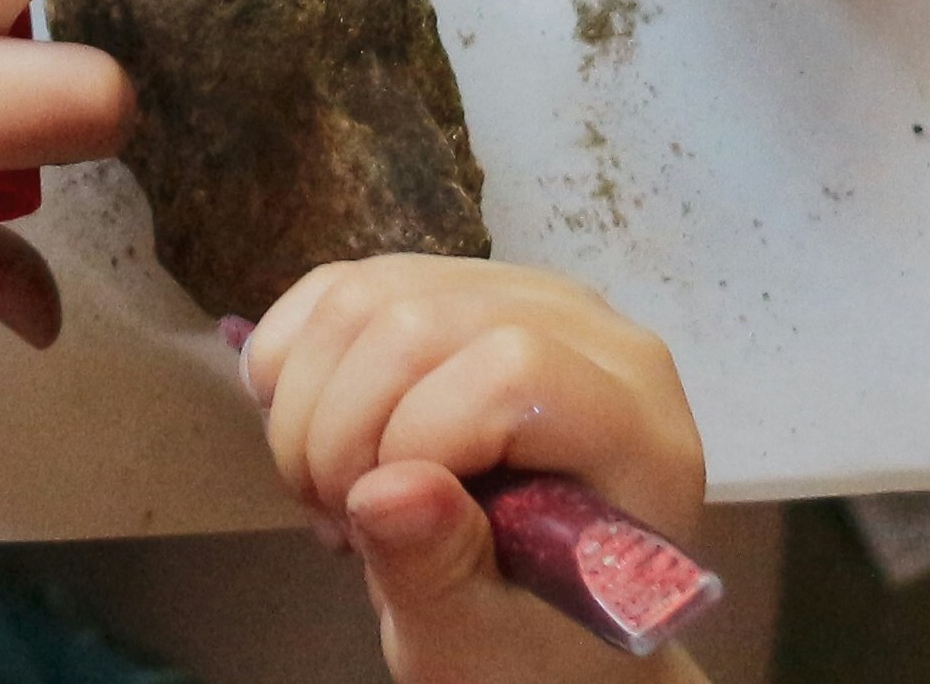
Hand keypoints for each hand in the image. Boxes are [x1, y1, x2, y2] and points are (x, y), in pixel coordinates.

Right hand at [240, 257, 712, 683]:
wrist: (537, 620)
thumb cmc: (532, 643)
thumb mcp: (482, 642)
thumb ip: (440, 570)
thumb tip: (386, 490)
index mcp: (635, 428)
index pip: (512, 370)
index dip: (416, 438)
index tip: (379, 526)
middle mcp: (595, 334)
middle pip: (420, 321)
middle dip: (339, 430)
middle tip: (339, 520)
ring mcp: (525, 296)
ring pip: (366, 294)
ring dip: (308, 402)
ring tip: (332, 490)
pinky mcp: (458, 286)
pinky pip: (342, 285)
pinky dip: (294, 361)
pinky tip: (313, 434)